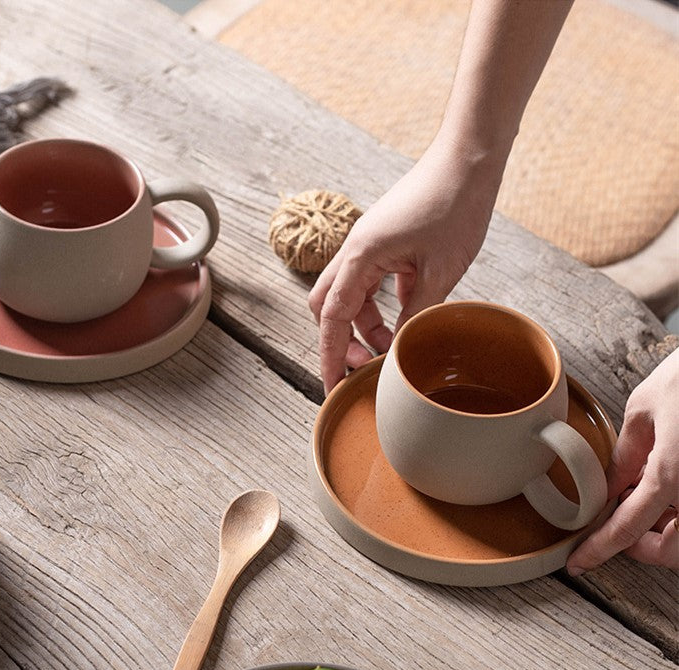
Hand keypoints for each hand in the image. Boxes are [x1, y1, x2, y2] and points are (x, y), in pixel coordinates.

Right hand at [308, 132, 505, 392]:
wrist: (469, 156)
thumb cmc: (455, 203)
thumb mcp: (440, 271)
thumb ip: (416, 315)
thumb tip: (399, 352)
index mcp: (360, 256)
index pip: (332, 318)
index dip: (330, 356)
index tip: (332, 385)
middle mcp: (356, 250)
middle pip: (328, 307)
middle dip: (341, 342)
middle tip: (362, 370)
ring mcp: (369, 245)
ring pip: (352, 297)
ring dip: (366, 326)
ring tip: (393, 348)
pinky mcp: (386, 243)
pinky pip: (373, 282)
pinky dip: (384, 306)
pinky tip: (409, 317)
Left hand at [567, 348, 678, 573]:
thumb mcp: (645, 409)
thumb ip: (625, 456)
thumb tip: (608, 486)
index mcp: (674, 475)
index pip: (627, 529)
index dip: (598, 550)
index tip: (578, 564)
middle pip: (673, 552)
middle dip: (645, 548)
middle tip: (621, 526)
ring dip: (667, 533)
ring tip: (645, 500)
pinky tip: (668, 491)